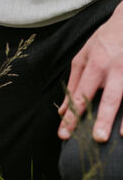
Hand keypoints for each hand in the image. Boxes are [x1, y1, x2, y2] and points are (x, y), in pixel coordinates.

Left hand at [57, 5, 122, 141]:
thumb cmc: (104, 40)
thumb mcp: (83, 56)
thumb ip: (73, 83)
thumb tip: (63, 110)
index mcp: (96, 64)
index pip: (81, 94)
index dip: (72, 116)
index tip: (64, 135)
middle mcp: (115, 68)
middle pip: (109, 96)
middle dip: (103, 118)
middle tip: (97, 138)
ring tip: (121, 137)